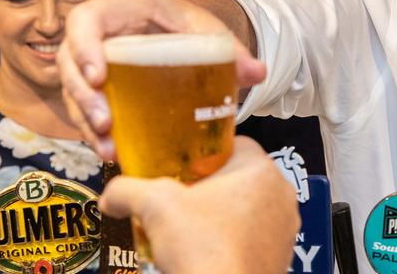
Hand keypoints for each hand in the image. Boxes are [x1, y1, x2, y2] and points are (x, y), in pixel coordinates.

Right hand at [56, 0, 265, 157]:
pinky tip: (112, 153)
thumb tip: (258, 73)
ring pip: (73, 91)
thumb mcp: (208, 32)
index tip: (97, 76)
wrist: (180, 33)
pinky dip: (93, 132)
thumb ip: (232, 52)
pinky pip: (82, 109)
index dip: (84, 46)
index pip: (86, 20)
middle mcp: (99, 34)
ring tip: (108, 148)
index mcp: (123, 10)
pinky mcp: (94, 87)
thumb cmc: (188, 27)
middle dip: (83, 96)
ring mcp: (91, 61)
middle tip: (104, 124)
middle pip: (70, 62)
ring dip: (84, 121)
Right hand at [99, 136, 299, 273]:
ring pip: (250, 208)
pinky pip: (255, 236)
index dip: (205, 153)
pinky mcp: (281, 253)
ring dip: (223, 214)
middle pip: (241, 177)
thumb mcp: (154, 207)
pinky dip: (234, 240)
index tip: (184, 166)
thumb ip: (128, 190)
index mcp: (259, 169)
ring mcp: (285, 225)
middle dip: (211, 187)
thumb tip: (111, 195)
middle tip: (183, 200)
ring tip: (193, 229)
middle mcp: (281, 193)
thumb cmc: (203, 249)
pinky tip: (208, 250)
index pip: (234, 144)